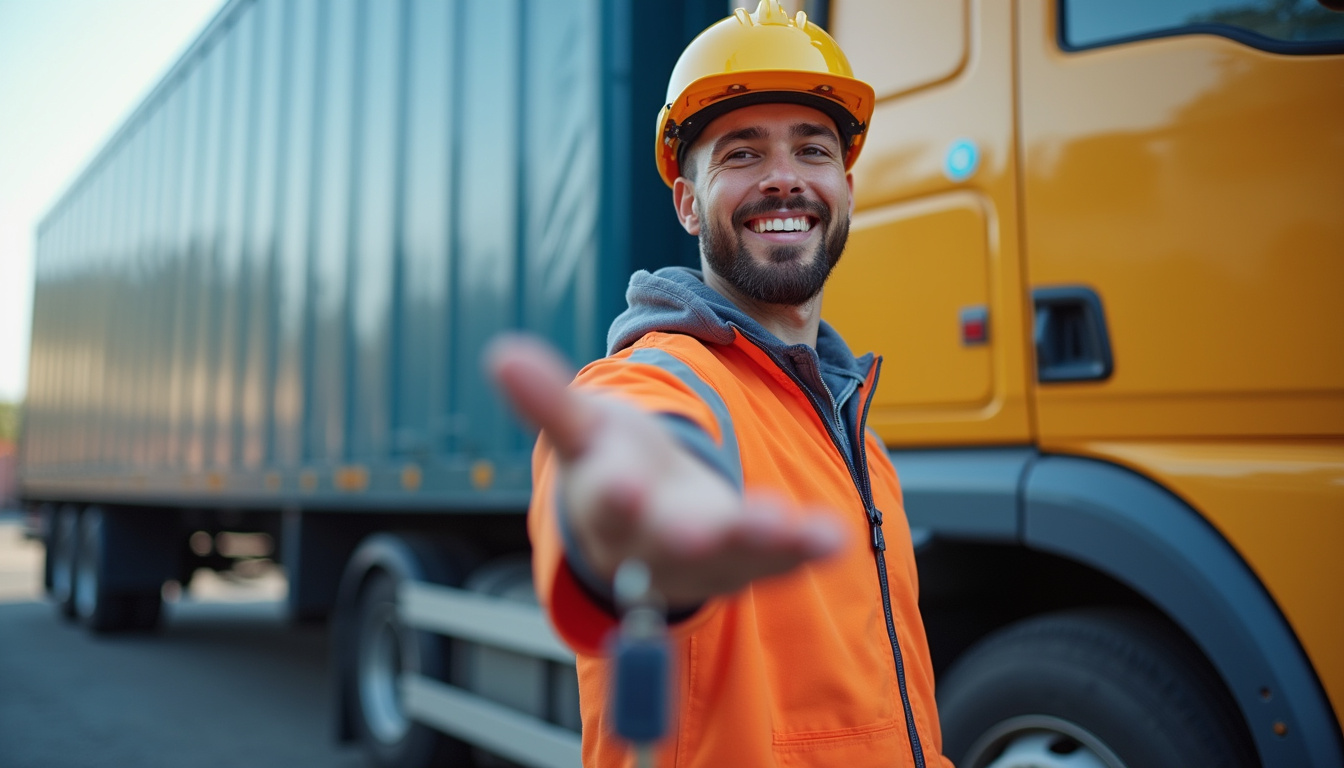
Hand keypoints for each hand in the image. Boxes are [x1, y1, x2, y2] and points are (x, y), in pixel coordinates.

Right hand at [486, 334, 847, 609]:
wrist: (645, 532)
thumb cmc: (613, 468)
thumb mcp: (582, 434)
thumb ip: (547, 401)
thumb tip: (499, 354)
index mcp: (608, 504)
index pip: (608, 503)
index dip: (615, 495)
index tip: (622, 486)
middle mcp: (657, 539)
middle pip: (670, 541)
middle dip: (686, 534)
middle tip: (700, 530)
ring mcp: (706, 553)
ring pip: (731, 552)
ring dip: (760, 541)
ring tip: (793, 529)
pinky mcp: (748, 558)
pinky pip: (777, 557)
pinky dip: (803, 549)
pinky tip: (830, 537)